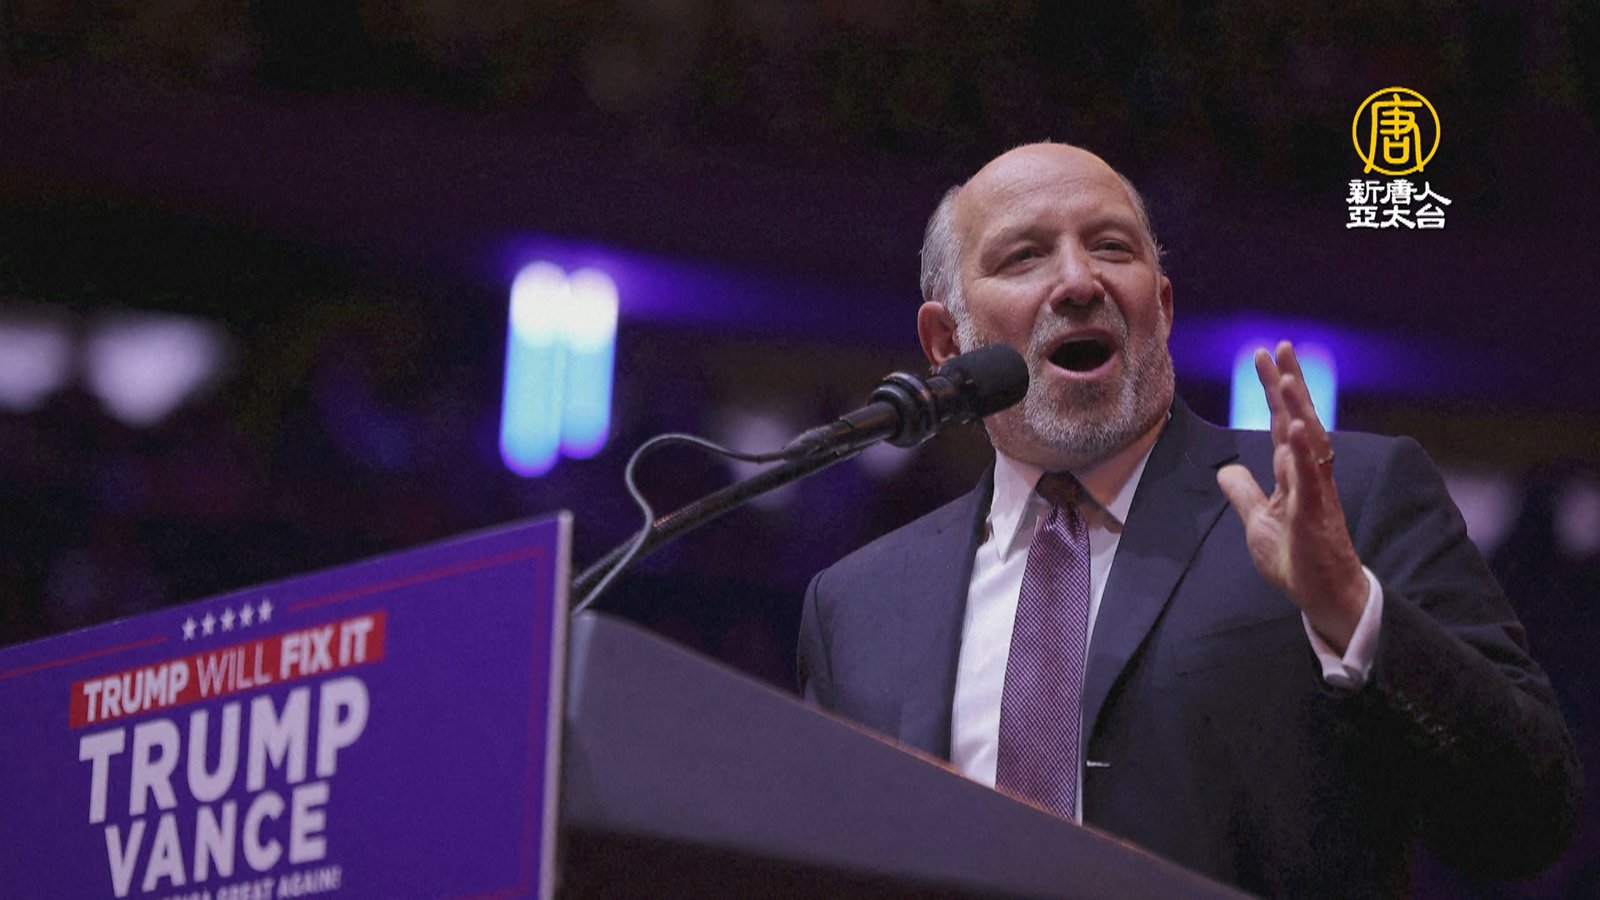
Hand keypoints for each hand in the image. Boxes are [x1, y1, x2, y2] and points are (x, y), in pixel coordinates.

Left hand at [1216, 342, 1368, 651]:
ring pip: (1308, 442)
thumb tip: (1226, 471)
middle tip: (1278, 347)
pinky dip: (1301, 452)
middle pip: (1298, 420)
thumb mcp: (1258, 522)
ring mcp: (1315, 492)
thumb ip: (1245, 494)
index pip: (1281, 423)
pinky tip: (1294, 428)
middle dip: (1288, 384)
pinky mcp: (1315, 514)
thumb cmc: (1296, 560)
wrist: (1322, 596)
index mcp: (1293, 474)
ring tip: (1287, 378)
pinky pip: (1311, 477)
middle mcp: (1308, 474)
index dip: (1272, 392)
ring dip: (1297, 409)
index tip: (1264, 359)